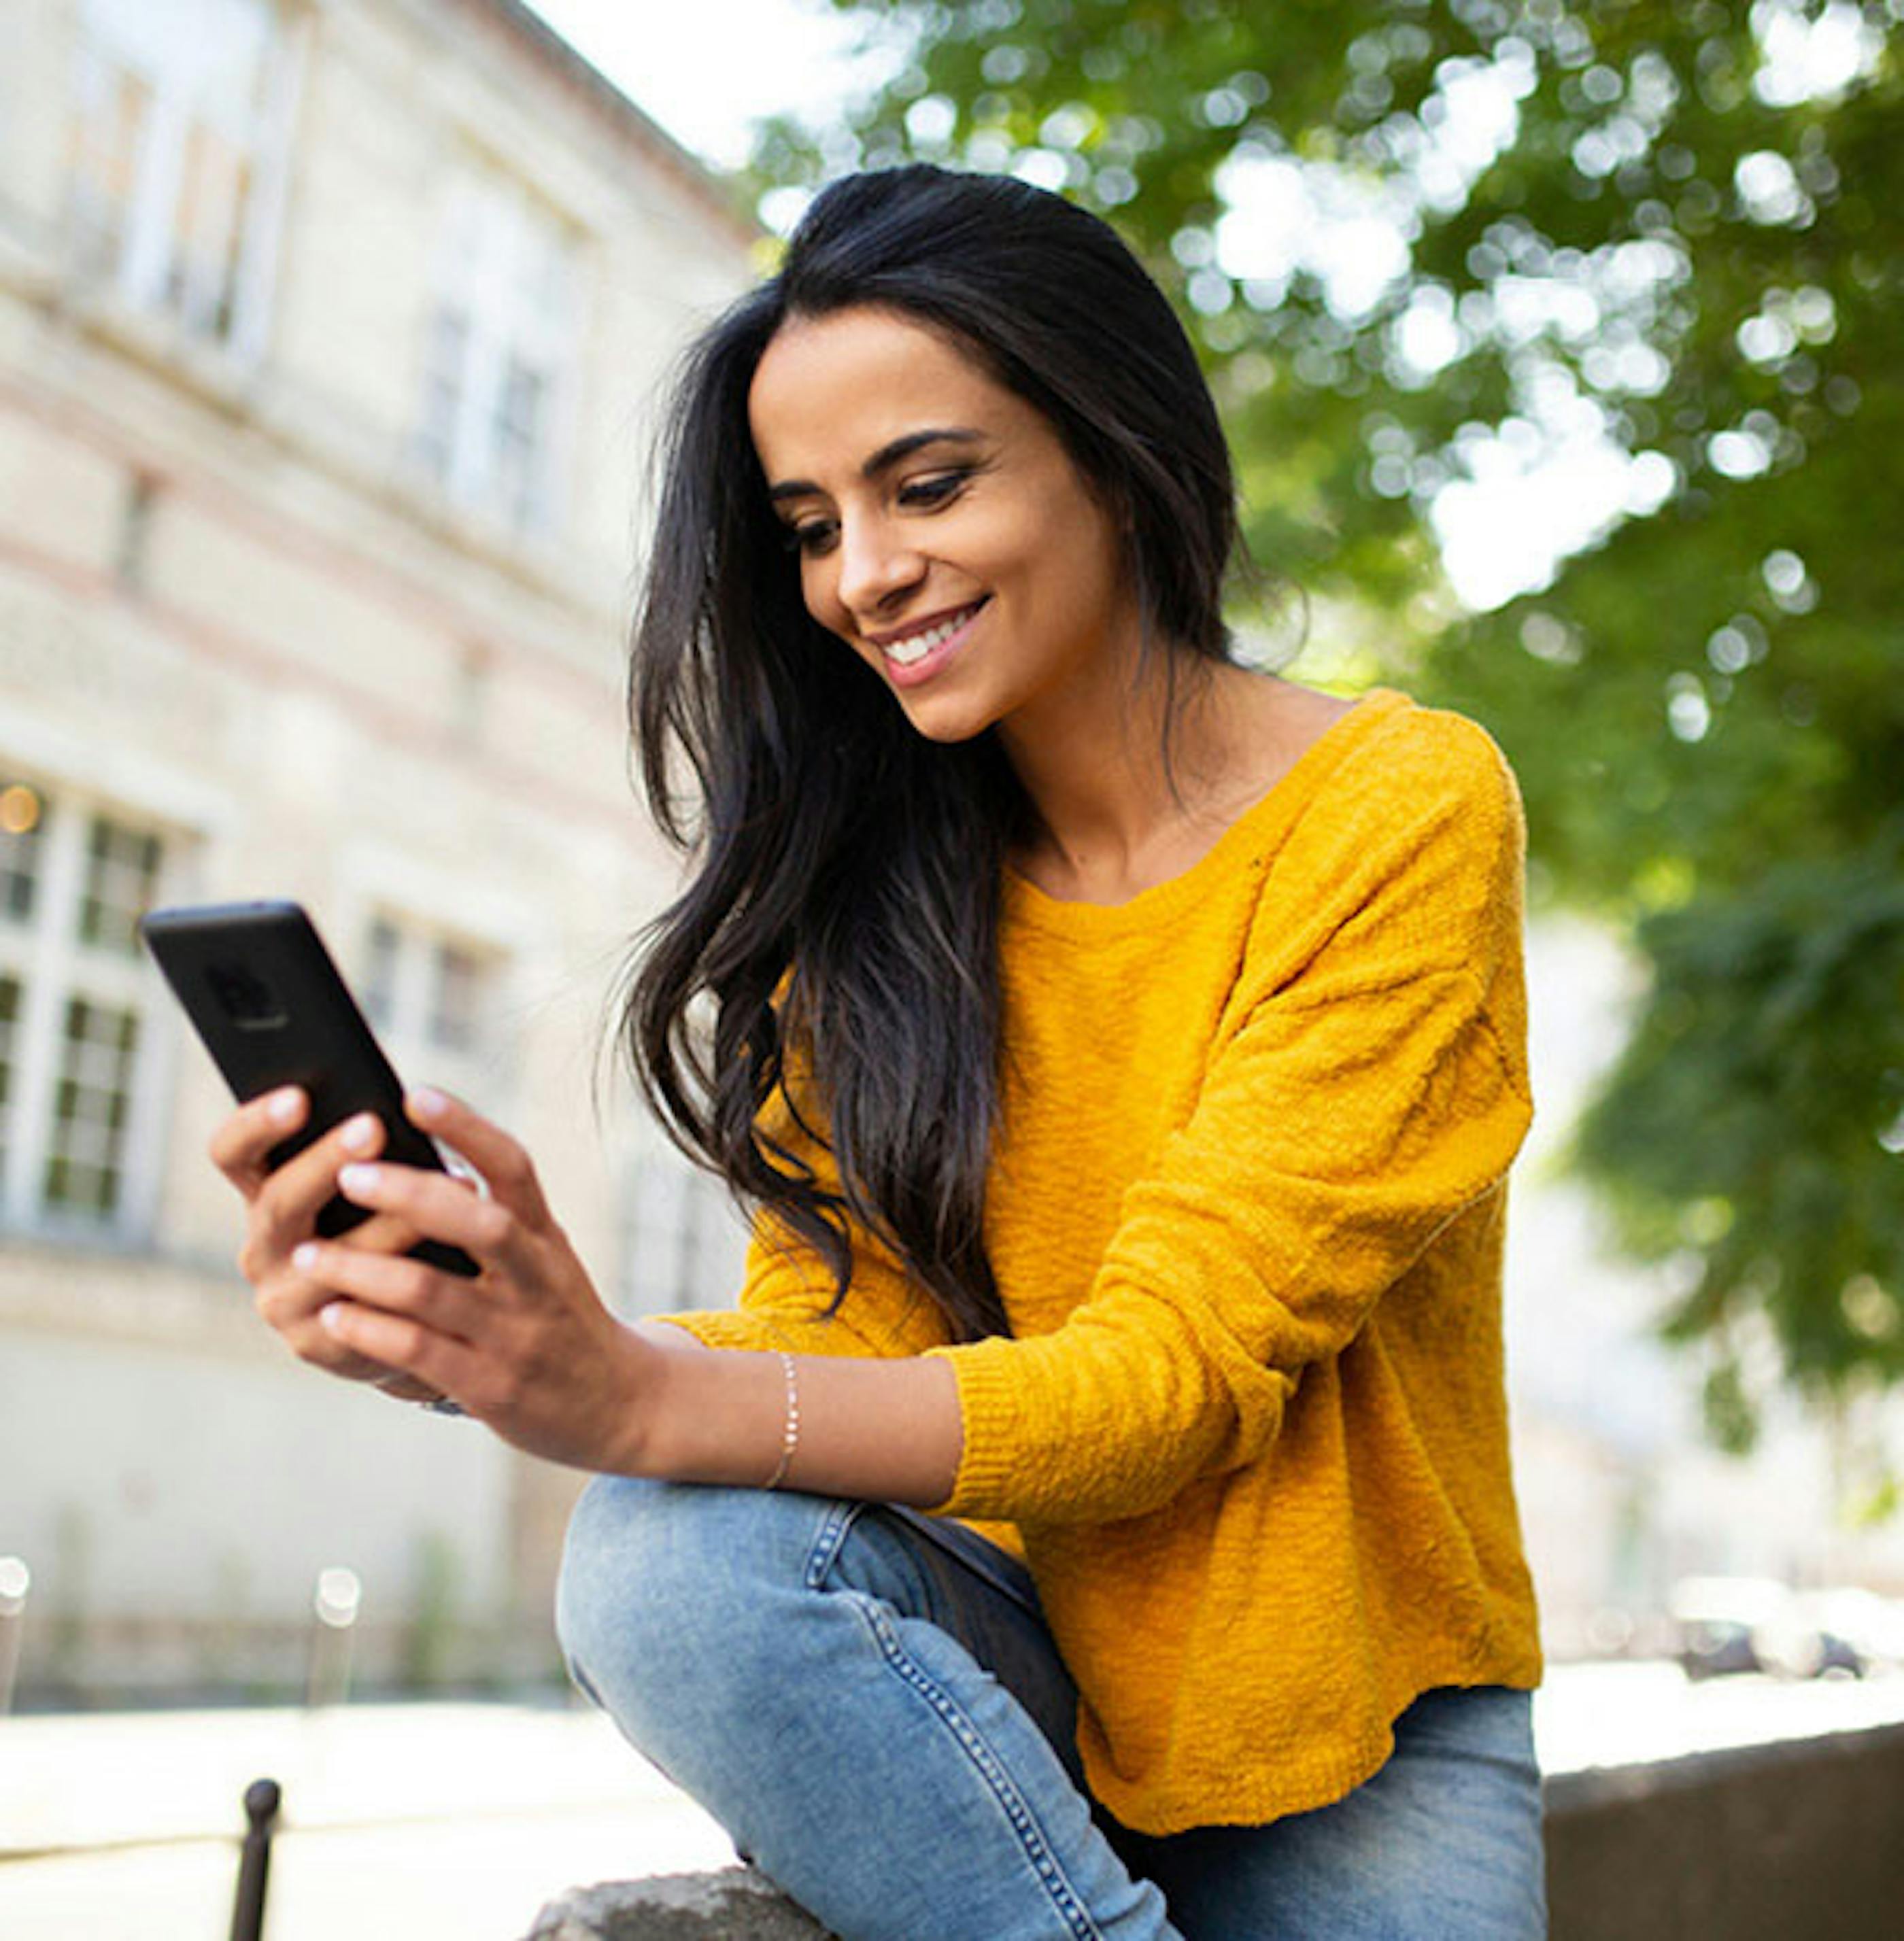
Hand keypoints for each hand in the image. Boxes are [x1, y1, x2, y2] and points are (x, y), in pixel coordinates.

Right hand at [210, 1087, 453, 1400]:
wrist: (407, 1322)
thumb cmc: (393, 1230)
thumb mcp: (373, 1187)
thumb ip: (371, 1153)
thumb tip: (405, 1102)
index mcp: (267, 1196)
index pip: (234, 1153)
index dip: (256, 1124)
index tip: (300, 1096)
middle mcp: (263, 1247)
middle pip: (279, 1201)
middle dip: (327, 1161)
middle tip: (374, 1127)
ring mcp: (283, 1300)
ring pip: (329, 1260)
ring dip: (388, 1224)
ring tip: (447, 1188)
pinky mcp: (318, 1345)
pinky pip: (360, 1313)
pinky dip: (406, 1281)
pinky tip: (448, 1261)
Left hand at [287, 1088, 662, 1472]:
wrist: (618, 1402)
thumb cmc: (561, 1317)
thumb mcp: (547, 1258)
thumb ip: (498, 1216)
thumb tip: (418, 1162)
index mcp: (546, 1237)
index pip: (514, 1167)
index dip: (467, 1127)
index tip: (414, 1094)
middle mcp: (535, 1278)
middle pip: (477, 1222)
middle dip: (407, 1194)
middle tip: (346, 1174)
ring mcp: (514, 1334)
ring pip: (430, 1291)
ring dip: (360, 1268)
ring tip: (305, 1254)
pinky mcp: (491, 1387)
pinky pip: (420, 1352)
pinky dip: (370, 1330)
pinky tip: (335, 1316)